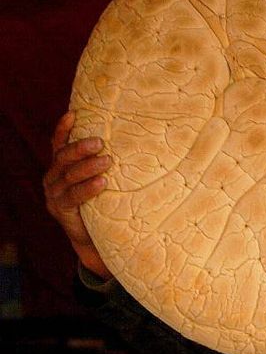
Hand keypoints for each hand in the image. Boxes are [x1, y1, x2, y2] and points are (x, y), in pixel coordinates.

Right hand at [43, 111, 111, 278]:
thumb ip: (100, 165)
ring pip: (69, 175)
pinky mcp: (60, 210)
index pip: (58, 144)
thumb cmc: (99, 205)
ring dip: (88, 166)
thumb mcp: (97, 181)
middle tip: (100, 142)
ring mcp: (53, 194)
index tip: (73, 114)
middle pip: (63, 157)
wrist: (92, 239)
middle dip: (81, 148)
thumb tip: (126, 143)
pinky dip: (88, 188)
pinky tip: (102, 182)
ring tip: (106, 161)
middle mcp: (52, 178)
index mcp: (58, 167)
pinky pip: (73, 196)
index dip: (63, 129)